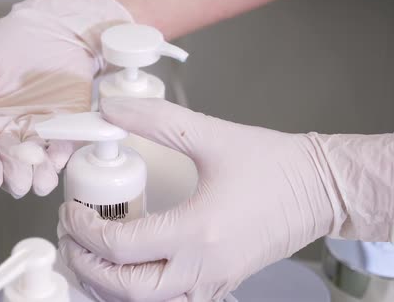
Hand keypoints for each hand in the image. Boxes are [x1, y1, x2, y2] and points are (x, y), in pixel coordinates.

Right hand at [0, 0, 131, 196]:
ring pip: (31, 170)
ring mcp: (34, 137)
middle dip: (10, 176)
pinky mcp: (63, 133)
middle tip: (19, 176)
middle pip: (2, 169)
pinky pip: (60, 154)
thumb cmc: (9, 43)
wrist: (56, 29)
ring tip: (40, 177)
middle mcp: (4, 135)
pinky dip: (59, 160)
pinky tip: (57, 157)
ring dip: (35, 178)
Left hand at [58, 98, 393, 300]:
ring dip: (108, 288)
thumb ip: (156, 120)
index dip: (84, 229)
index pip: (119, 246)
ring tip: (91, 257)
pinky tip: (128, 272)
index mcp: (197, 232)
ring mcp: (214, 283)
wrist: (322, 189)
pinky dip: (138, 295)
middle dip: (86, 266)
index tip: (73, 209)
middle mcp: (203, 268)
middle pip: (124, 290)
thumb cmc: (275, 166)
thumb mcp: (212, 135)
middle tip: (72, 238)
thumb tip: (112, 110)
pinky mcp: (222, 285)